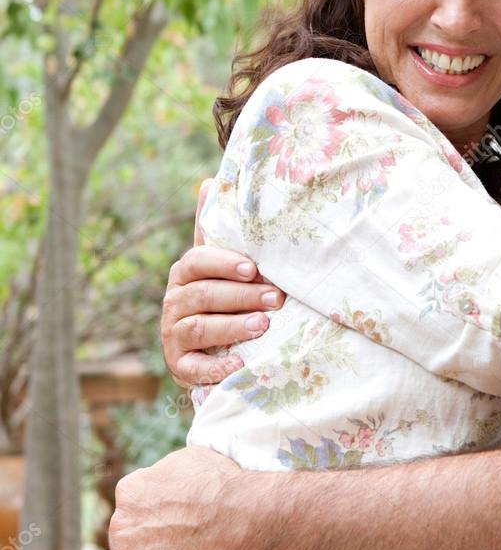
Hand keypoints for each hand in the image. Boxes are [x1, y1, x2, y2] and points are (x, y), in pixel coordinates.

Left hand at [98, 447, 248, 549]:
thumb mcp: (190, 458)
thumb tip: (163, 474)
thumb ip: (165, 470)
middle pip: (120, 535)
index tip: (166, 518)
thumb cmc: (219, 485)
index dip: (147, 511)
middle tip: (167, 544)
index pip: (128, 503)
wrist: (236, 519)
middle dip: (139, 539)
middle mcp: (120, 523)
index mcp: (130, 490)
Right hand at [161, 178, 284, 387]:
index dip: (224, 263)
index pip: (198, 261)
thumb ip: (214, 230)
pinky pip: (193, 368)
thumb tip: (209, 182)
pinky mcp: (180, 366)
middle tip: (277, 299)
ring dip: (233, 327)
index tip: (253, 268)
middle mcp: (174, 302)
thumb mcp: (218, 263)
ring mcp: (173, 335)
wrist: (207, 346)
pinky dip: (215, 367)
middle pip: (204, 295)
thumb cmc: (220, 296)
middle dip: (242, 297)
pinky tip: (239, 363)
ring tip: (264, 326)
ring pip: (200, 327)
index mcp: (185, 272)